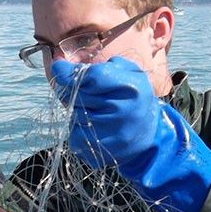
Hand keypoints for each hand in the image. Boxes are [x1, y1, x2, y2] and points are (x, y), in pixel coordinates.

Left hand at [51, 57, 210, 211]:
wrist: (151, 137)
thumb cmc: (137, 99)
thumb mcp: (133, 74)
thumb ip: (108, 64)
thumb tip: (67, 60)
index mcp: (132, 88)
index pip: (91, 76)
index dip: (69, 71)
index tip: (59, 67)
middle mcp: (121, 111)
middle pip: (78, 94)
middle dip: (71, 88)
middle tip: (77, 88)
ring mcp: (109, 134)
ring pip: (73, 114)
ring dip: (76, 109)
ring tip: (92, 109)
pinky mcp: (98, 151)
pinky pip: (74, 134)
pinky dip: (77, 128)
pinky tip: (91, 126)